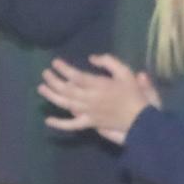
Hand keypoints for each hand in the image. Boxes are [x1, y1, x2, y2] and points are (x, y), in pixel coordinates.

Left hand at [40, 53, 154, 144]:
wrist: (142, 119)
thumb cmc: (134, 94)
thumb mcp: (126, 72)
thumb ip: (109, 62)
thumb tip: (92, 58)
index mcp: (99, 86)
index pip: (76, 76)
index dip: (64, 69)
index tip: (55, 62)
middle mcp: (90, 99)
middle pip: (67, 89)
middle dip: (53, 80)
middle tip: (45, 73)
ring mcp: (88, 112)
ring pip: (65, 104)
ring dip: (51, 96)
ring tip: (41, 88)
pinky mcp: (90, 123)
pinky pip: (72, 125)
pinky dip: (59, 124)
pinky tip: (48, 120)